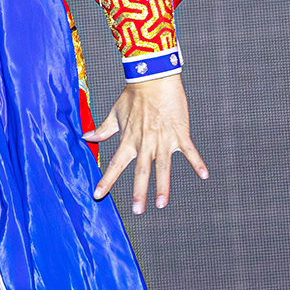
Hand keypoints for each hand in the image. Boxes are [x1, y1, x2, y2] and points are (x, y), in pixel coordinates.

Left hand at [87, 73, 207, 213]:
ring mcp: (163, 139)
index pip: (115, 164)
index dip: (106, 180)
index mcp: (129, 140)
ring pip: (163, 167)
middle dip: (139, 192)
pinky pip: (189, 150)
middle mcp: (145, 143)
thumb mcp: (115, 114)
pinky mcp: (179, 133)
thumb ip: (103, 129)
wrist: (153, 78)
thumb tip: (86, 136)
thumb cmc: (133, 96)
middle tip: (137, 211)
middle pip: (141, 171)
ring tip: (161, 204)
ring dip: (162, 186)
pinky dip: (197, 162)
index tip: (97, 195)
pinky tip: (204, 175)